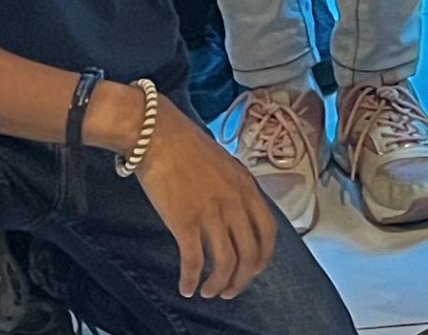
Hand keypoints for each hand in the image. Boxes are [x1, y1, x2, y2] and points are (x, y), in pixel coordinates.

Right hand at [126, 102, 277, 298]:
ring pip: (226, 263)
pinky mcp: (185, 221)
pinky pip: (194, 261)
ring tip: (208, 293)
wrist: (159, 135)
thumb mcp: (226, 166)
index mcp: (248, 188)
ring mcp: (212, 213)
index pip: (268, 233)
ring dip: (218, 285)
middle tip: (229, 291)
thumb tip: (236, 215)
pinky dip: (190, 279)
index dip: (262, 258)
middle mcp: (235, 203)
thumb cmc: (188, 147)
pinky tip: (185, 287)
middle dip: (241, 280)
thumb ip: (235, 191)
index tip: (251, 270)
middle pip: (250, 254)